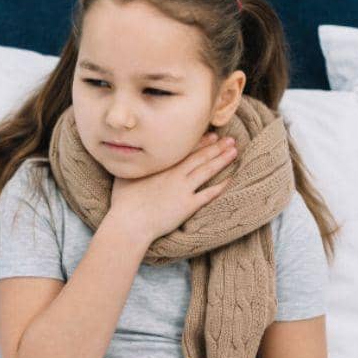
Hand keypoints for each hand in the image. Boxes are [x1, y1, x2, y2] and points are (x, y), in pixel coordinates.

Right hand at [108, 132, 237, 245]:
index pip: (186, 149)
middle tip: (229, 140)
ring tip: (233, 151)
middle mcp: (176, 174)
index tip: (211, 135)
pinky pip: (208, 194)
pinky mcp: (188, 205)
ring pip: (207, 170)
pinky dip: (220, 187)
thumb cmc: (124, 201)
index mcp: (162, 166)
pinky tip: (231, 180)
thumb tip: (132, 155)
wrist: (131, 222)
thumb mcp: (124, 175)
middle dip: (216, 147)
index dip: (201, 142)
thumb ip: (134, 164)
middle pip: (200, 157)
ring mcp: (184, 189)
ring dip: (221, 160)